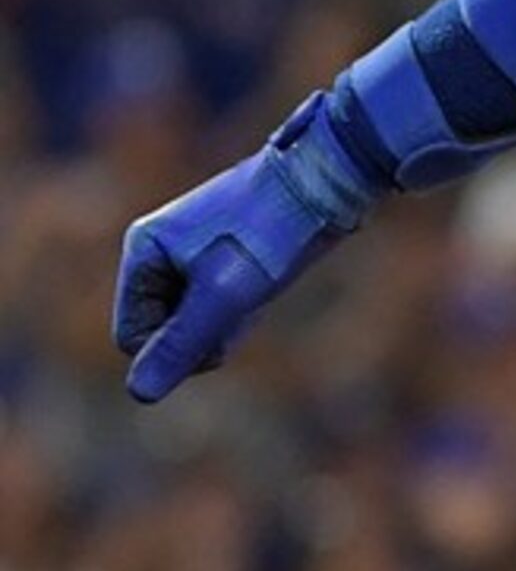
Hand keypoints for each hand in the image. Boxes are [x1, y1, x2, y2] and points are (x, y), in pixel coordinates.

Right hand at [114, 93, 380, 402]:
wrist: (328, 176)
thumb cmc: (274, 231)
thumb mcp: (226, 294)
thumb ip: (182, 343)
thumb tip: (140, 394)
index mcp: (144, 250)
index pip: (132, 337)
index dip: (173, 352)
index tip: (219, 335)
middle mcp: (160, 248)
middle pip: (161, 329)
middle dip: (201, 336)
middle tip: (243, 310)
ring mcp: (191, 250)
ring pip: (192, 318)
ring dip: (223, 324)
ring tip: (257, 293)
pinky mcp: (223, 253)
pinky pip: (215, 303)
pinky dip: (237, 309)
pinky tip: (264, 292)